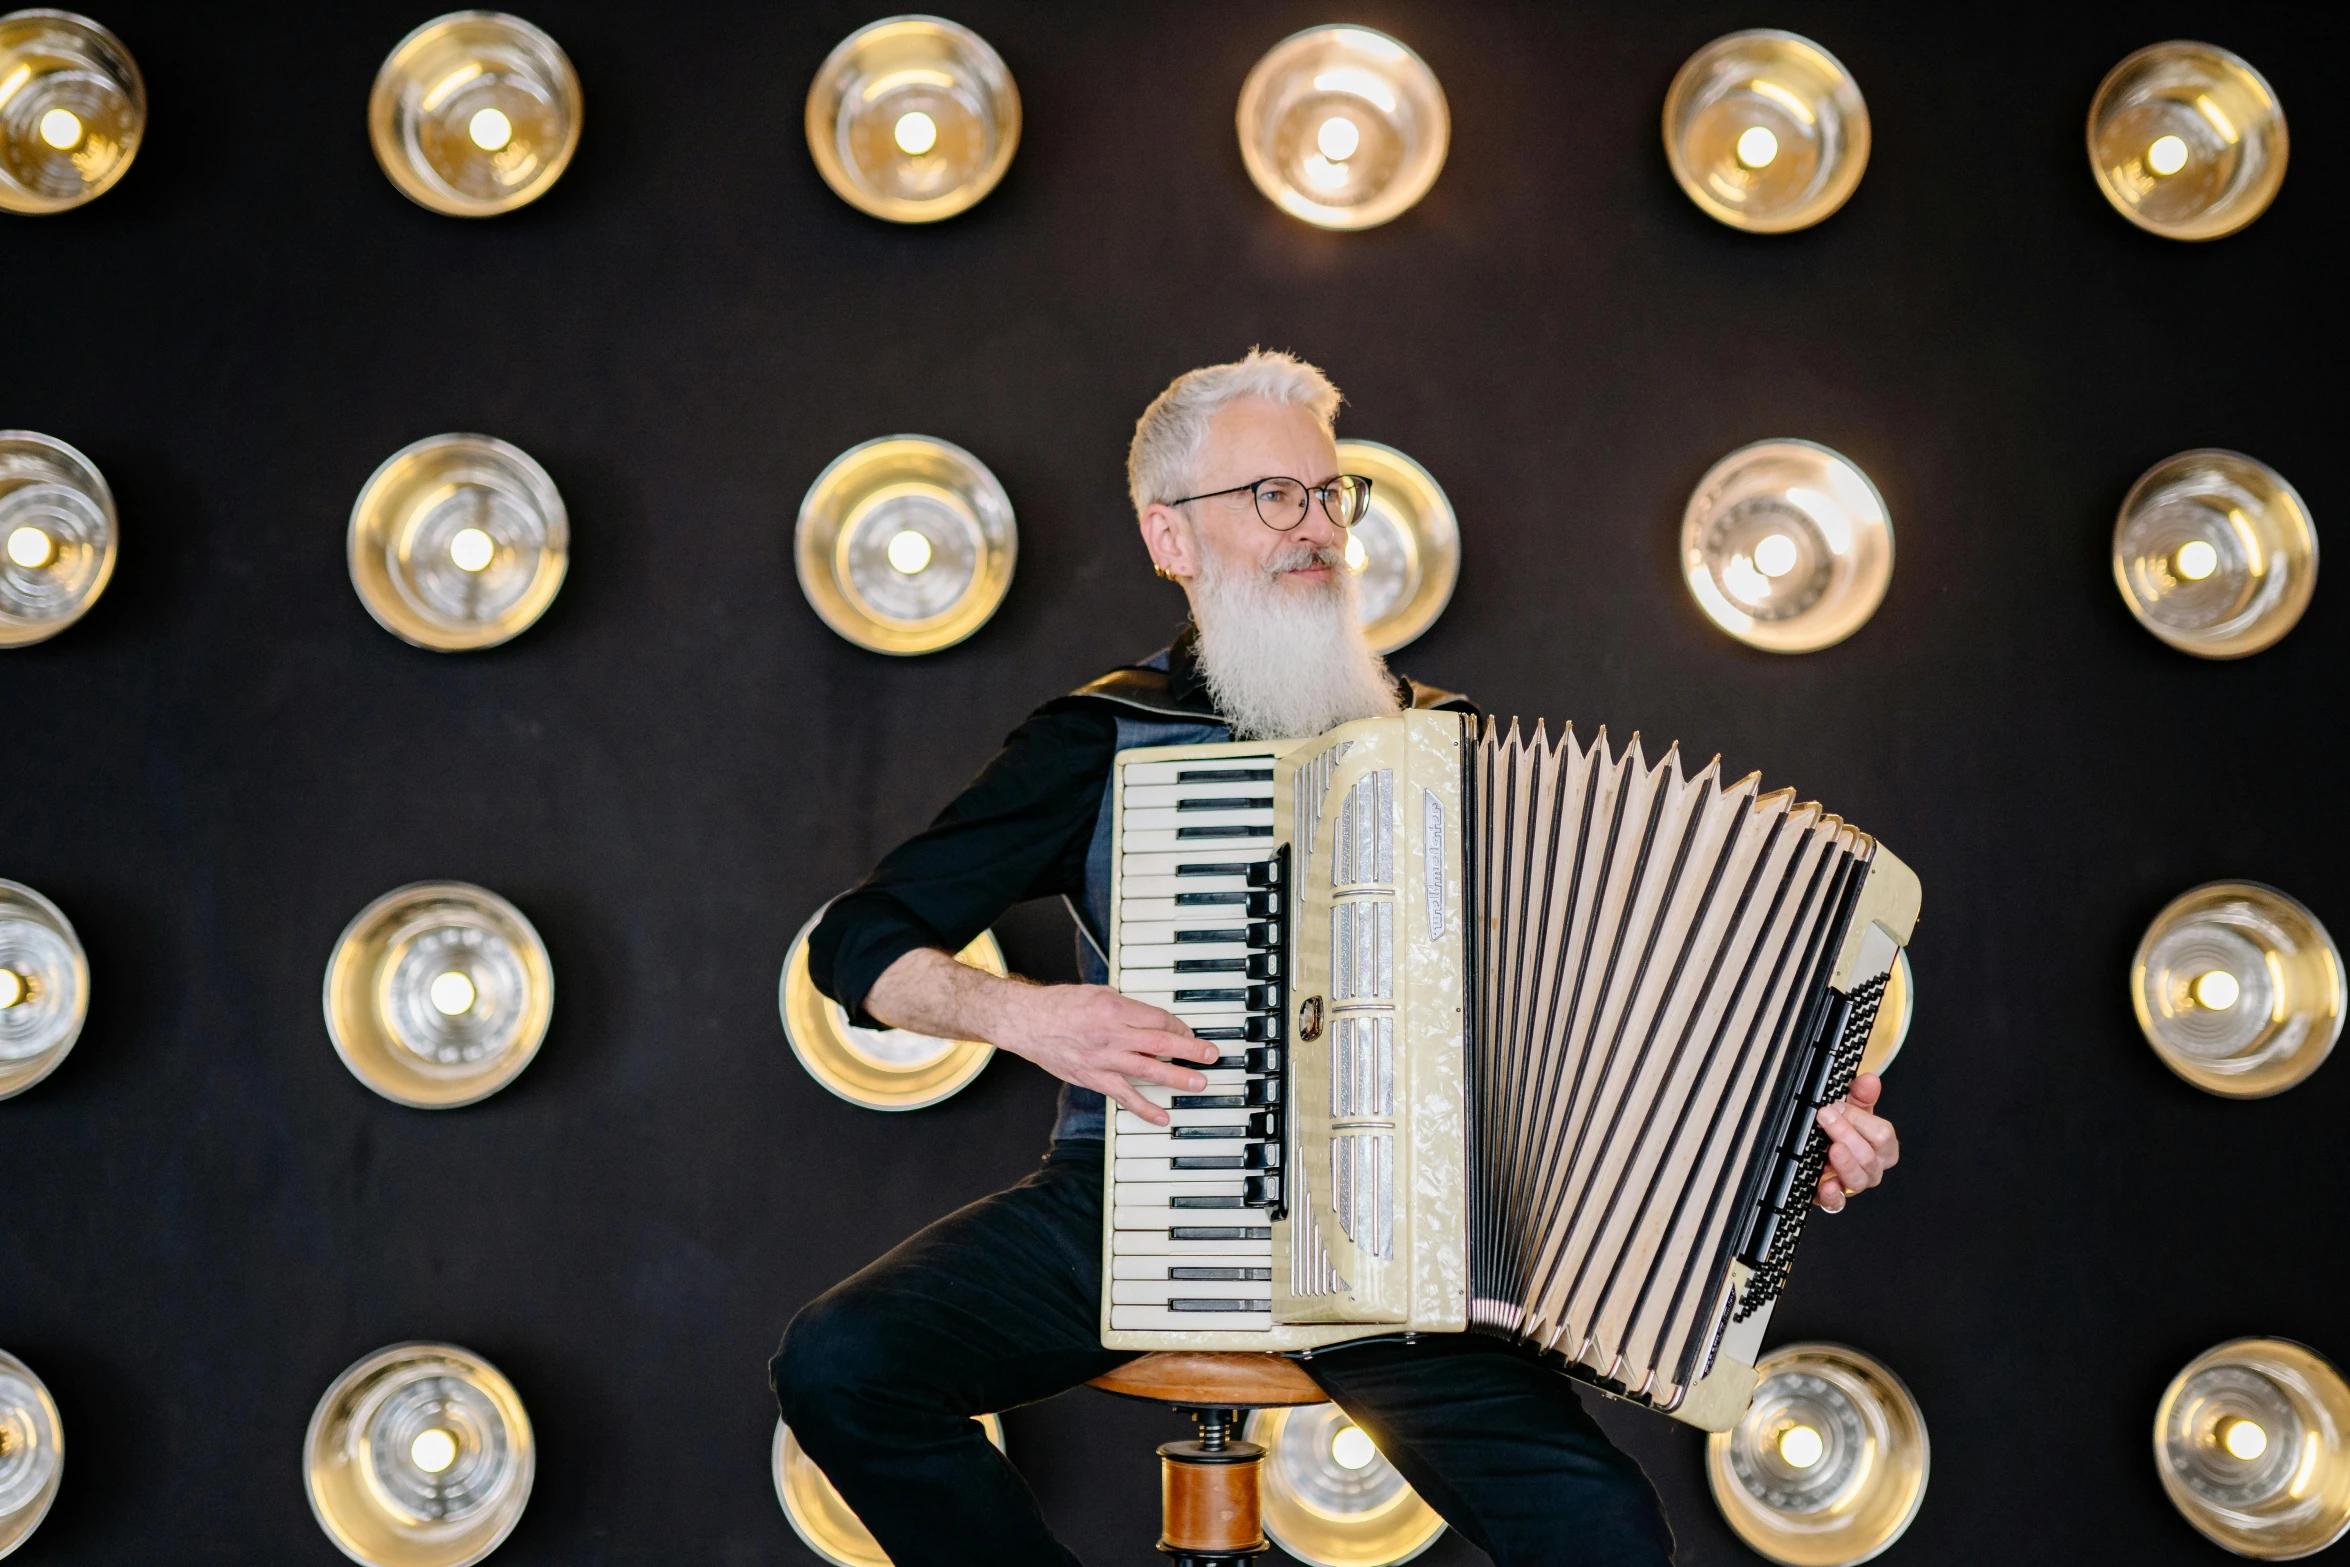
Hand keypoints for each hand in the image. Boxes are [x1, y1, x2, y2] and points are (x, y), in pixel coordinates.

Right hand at [861, 949, 1218, 1126]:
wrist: (1026, 1022)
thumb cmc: (1060, 1004)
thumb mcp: (1099, 992)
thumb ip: (1127, 1008)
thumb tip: (1154, 1021)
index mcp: (1114, 1007)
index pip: (1159, 1019)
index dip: (1181, 1028)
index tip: (1192, 1034)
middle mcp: (1111, 1034)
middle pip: (1160, 1043)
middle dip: (1191, 1050)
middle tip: (1211, 1056)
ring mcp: (1102, 1059)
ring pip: (1148, 1070)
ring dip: (1177, 1078)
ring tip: (1199, 1083)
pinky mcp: (1093, 1078)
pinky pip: (1123, 1096)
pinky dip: (1144, 1108)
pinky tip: (1162, 1116)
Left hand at [1815, 1072, 1897, 1212]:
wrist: (1820, 1154)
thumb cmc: (1843, 1132)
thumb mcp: (1852, 1110)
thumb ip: (1861, 1095)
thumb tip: (1870, 1080)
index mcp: (1883, 1147)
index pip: (1882, 1135)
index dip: (1860, 1119)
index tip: (1837, 1106)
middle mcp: (1873, 1168)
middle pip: (1869, 1156)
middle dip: (1845, 1133)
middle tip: (1825, 1116)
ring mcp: (1854, 1184)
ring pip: (1858, 1179)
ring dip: (1844, 1162)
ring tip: (1831, 1148)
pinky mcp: (1833, 1198)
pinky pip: (1837, 1204)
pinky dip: (1833, 1196)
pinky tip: (1826, 1185)